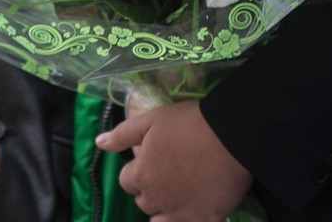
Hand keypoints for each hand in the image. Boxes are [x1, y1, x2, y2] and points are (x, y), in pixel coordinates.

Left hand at [98, 101, 252, 221]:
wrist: (233, 134)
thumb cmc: (190, 122)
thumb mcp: (153, 119)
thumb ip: (123, 134)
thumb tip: (98, 143)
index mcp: (141, 174)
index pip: (127, 180)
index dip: (139, 169)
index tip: (154, 158)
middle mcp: (155, 198)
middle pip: (143, 201)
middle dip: (151, 188)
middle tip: (171, 171)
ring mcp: (179, 213)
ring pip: (160, 219)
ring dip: (164, 208)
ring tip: (180, 191)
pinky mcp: (203, 220)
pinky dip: (183, 219)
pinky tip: (191, 209)